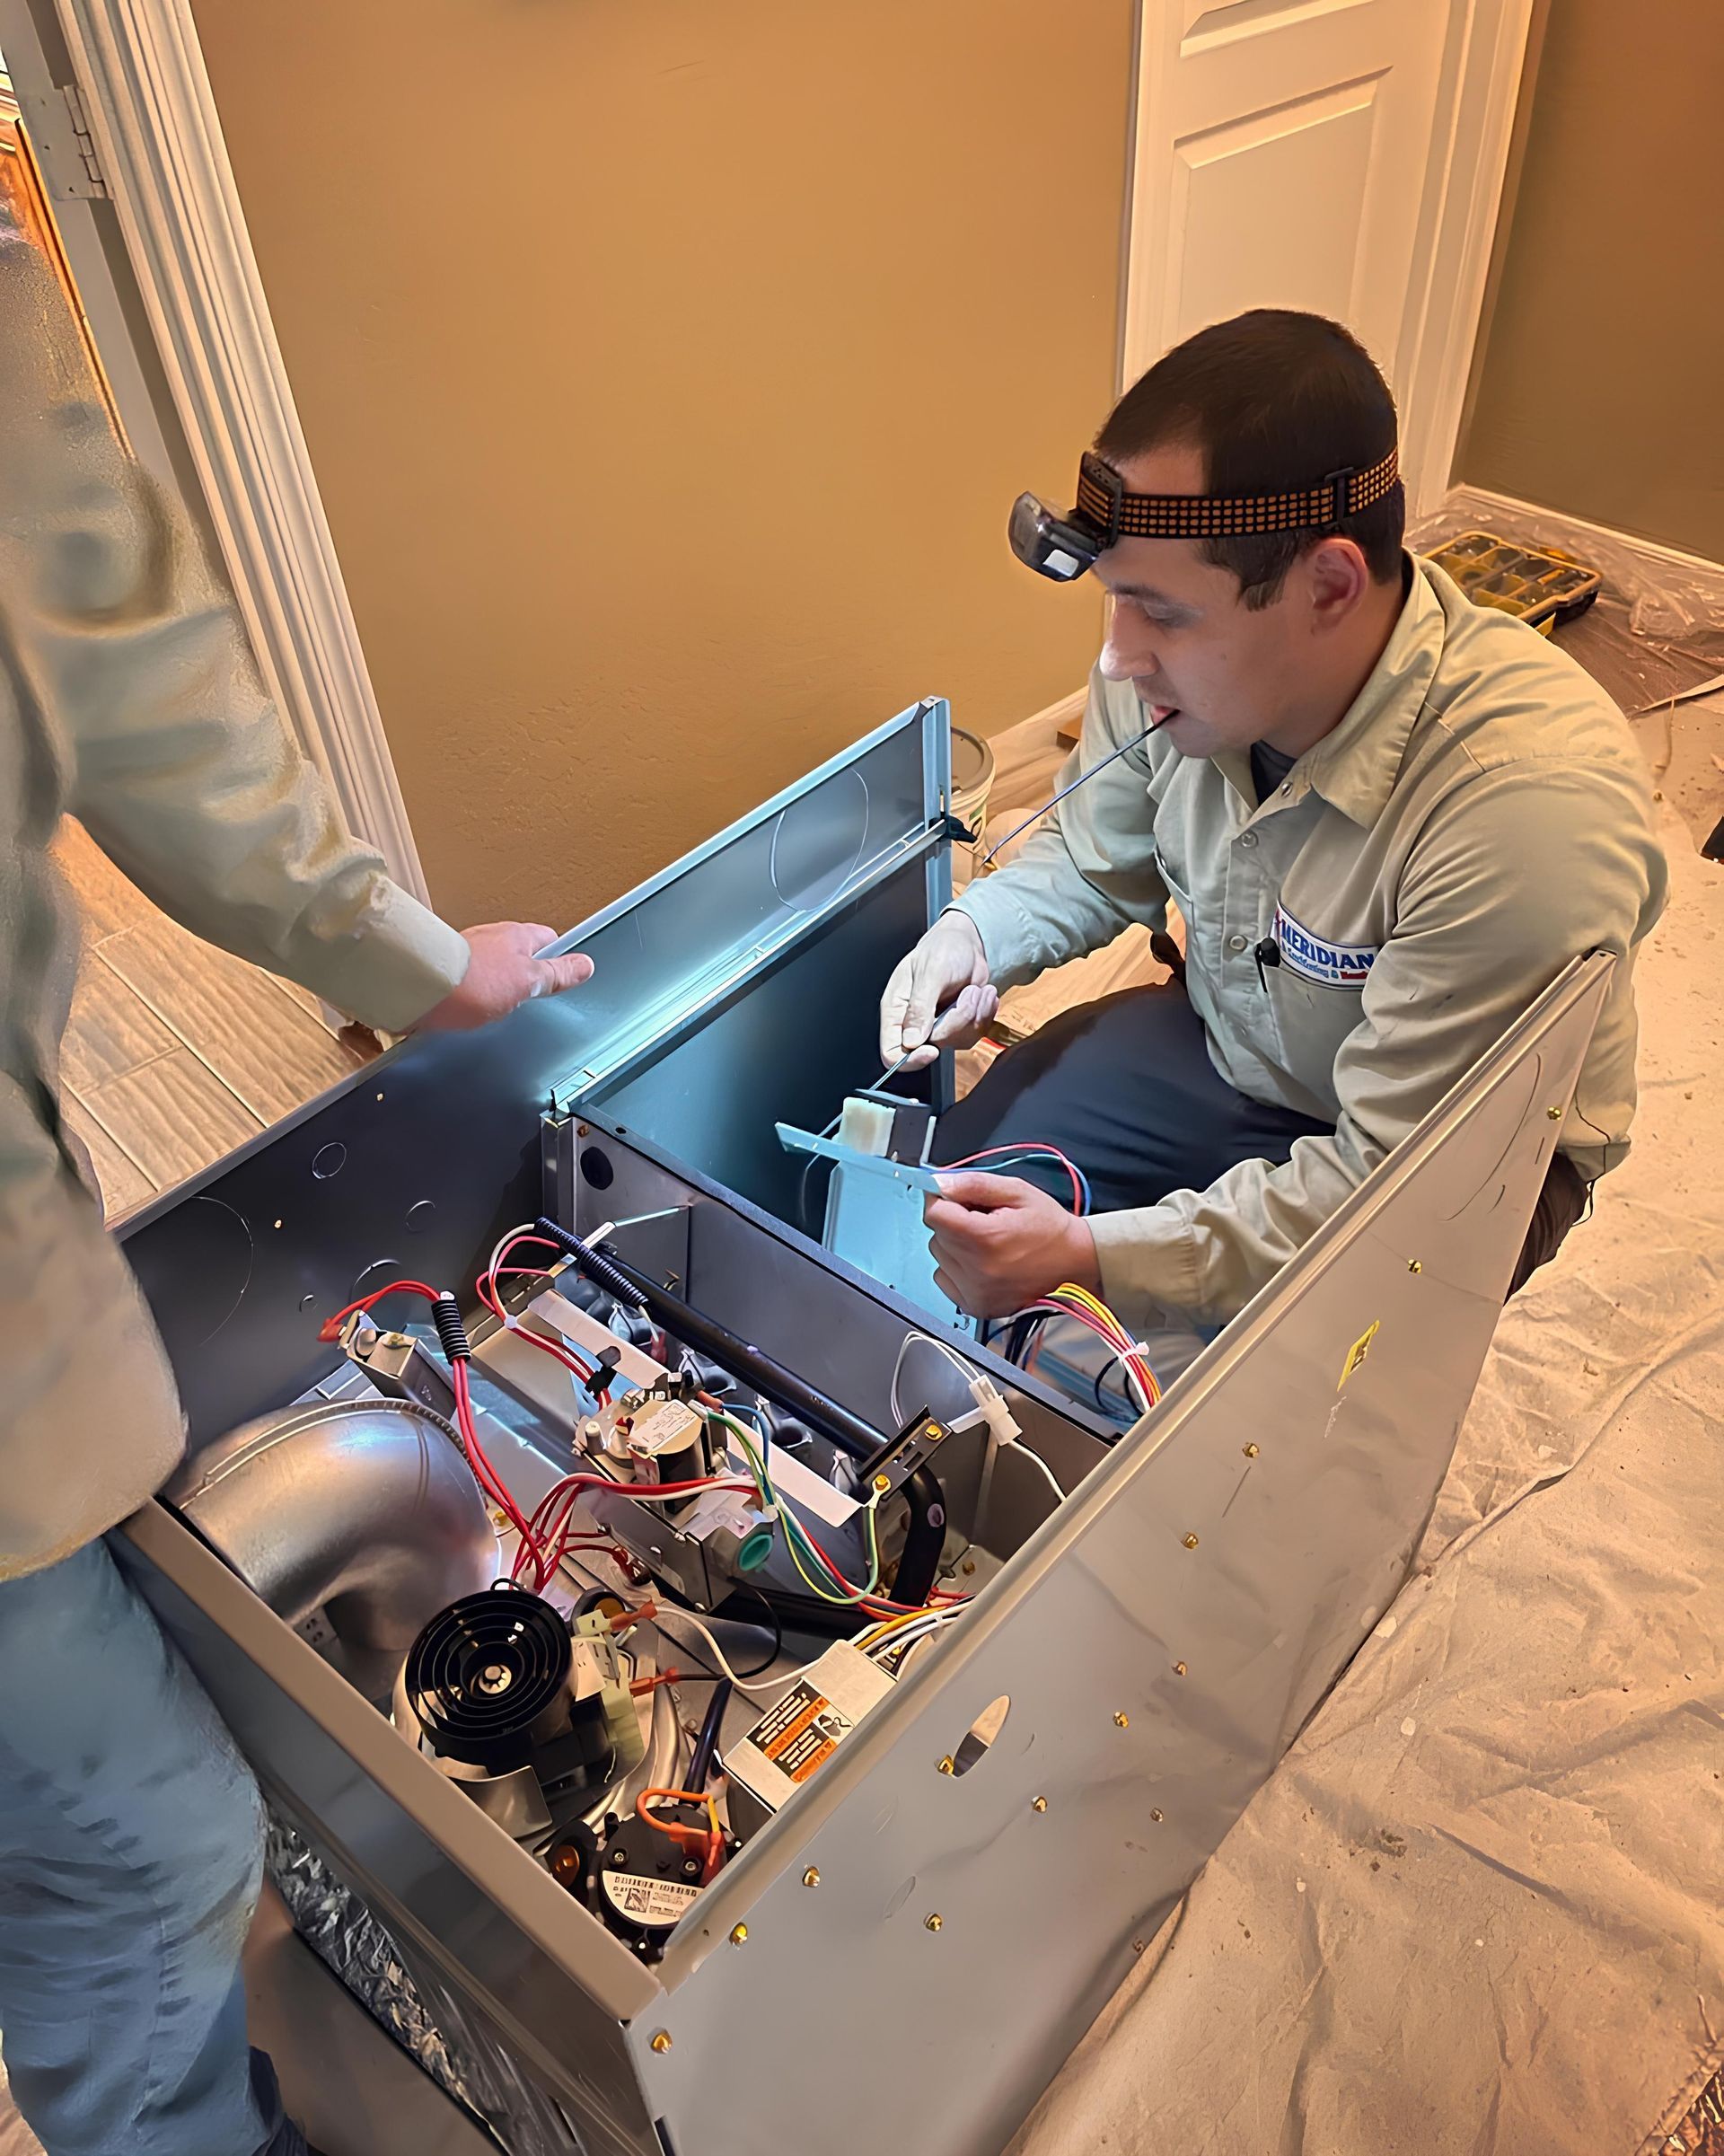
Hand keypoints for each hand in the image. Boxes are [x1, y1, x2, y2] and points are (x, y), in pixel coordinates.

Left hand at [414, 923, 594, 1032]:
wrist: (420, 989)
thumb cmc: (471, 983)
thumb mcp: (528, 982)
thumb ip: (557, 974)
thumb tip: (585, 965)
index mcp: (517, 935)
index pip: (550, 940)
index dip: (558, 960)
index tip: (561, 979)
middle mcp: (492, 937)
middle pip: (521, 955)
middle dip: (525, 977)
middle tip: (527, 1000)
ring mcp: (468, 951)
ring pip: (495, 967)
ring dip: (497, 985)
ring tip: (496, 1007)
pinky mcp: (447, 968)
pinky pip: (470, 979)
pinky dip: (474, 992)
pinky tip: (471, 1008)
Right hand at [879, 912, 996, 1069]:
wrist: (967, 943)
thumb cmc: (942, 948)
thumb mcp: (930, 972)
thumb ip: (920, 1007)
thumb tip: (911, 1040)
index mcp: (896, 1010)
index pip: (892, 1052)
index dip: (911, 1059)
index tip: (932, 1048)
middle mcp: (915, 1022)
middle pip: (933, 1048)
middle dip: (957, 1021)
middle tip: (966, 995)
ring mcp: (938, 1025)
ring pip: (957, 1042)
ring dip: (974, 1015)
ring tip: (974, 991)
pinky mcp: (958, 1024)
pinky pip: (974, 1034)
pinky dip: (984, 1014)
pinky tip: (981, 995)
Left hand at [925, 1172, 1100, 1318]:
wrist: (1074, 1261)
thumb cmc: (1048, 1226)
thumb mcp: (1016, 1191)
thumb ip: (973, 1184)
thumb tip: (937, 1183)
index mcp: (987, 1239)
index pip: (935, 1214)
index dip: (944, 1200)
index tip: (959, 1198)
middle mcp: (978, 1270)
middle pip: (937, 1234)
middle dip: (954, 1221)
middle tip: (984, 1219)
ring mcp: (976, 1292)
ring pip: (940, 1256)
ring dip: (956, 1245)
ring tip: (988, 1242)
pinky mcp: (976, 1305)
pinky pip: (944, 1278)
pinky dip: (957, 1267)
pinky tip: (983, 1262)